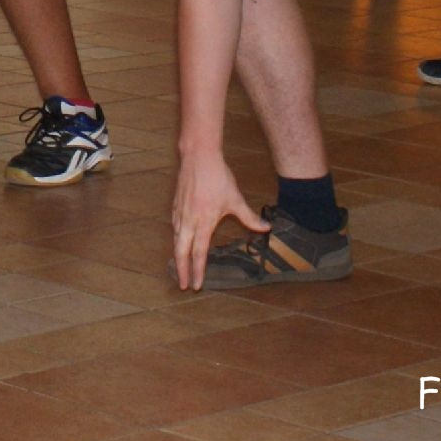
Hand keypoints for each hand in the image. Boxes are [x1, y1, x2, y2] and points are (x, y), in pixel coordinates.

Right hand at [171, 153, 268, 290]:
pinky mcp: (176, 205)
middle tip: (182, 284)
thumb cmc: (218, 177)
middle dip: (181, 269)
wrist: (198, 157)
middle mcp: (189, 220)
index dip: (198, 270)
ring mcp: (180, 212)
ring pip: (176, 239)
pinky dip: (176, 238)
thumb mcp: (236, 199)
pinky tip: (178, 240)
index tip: (197, 284)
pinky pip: (174, 226)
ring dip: (177, 255)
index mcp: (204, 222)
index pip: (199, 253)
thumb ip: (249, 217)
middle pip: (181, 251)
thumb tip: (266, 228)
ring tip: (179, 267)